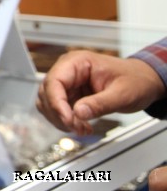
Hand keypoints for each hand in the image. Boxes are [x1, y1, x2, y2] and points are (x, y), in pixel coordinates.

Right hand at [35, 50, 165, 134]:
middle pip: (47, 93)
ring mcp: (68, 83)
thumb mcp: (123, 93)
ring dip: (61, 120)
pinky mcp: (70, 95)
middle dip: (59, 114)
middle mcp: (68, 71)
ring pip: (49, 103)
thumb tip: (78, 113)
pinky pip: (59, 110)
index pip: (54, 81)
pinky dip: (67, 121)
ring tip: (81, 129)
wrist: (144, 82)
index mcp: (77, 62)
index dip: (56, 103)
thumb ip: (100, 103)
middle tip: (76, 128)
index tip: (68, 120)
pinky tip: (82, 127)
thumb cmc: (136, 80)